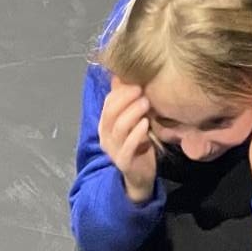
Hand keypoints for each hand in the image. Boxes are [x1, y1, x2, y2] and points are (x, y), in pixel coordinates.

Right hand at [98, 78, 157, 204]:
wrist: (141, 175)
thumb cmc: (138, 142)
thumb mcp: (132, 120)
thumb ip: (127, 101)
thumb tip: (122, 75)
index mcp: (105, 124)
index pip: (108, 102)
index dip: (121, 91)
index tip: (137, 81)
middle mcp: (105, 136)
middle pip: (111, 113)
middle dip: (126, 98)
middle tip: (142, 90)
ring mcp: (113, 150)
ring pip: (119, 127)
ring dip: (132, 112)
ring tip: (146, 104)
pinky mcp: (123, 162)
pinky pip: (128, 146)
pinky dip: (137, 133)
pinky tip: (146, 124)